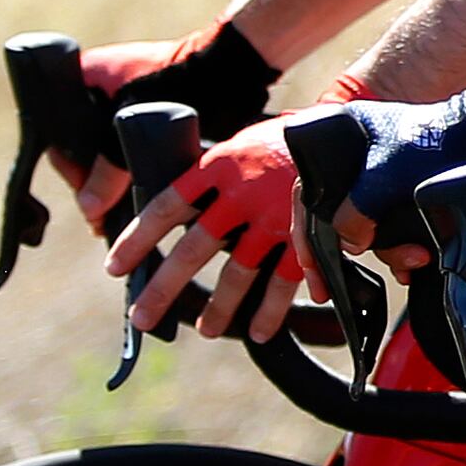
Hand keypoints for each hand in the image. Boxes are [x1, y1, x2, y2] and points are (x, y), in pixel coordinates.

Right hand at [66, 21, 279, 220]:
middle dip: (94, 177)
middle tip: (103, 209)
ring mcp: (127, 101)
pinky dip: (134, 168)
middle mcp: (101, 88)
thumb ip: (109, 168)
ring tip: (119, 210)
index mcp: (86, 76)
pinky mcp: (152, 115)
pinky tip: (138, 196)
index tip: (85, 191)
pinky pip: (132, 147)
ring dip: (114, 178)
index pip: (59, 130)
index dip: (69, 165)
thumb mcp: (134, 127)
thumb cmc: (182, 81)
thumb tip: (90, 209)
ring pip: (109, 150)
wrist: (231, 68)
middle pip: (84, 144)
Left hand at [102, 120, 312, 341]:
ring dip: (219, 308)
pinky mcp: (308, 235)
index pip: (167, 205)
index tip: (116, 266)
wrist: (349, 135)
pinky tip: (258, 330)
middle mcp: (243, 192)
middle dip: (164, 287)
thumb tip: (175, 209)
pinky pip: (283, 280)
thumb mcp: (242, 145)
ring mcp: (275, 216)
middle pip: (194, 247)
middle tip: (142, 315)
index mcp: (220, 165)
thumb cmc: (287, 142)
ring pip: (238, 272)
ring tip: (205, 330)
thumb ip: (211, 175)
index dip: (139, 239)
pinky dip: (271, 310)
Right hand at [319, 87, 465, 268]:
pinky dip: (403, 248)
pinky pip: (394, 227)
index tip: (311, 270)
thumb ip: (353, 215)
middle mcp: (356, 155)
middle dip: (355, 252)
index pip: (308, 193)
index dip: (305, 236)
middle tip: (341, 287)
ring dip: (389, 252)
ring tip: (414, 261)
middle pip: (339, 217)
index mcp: (340, 136)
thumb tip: (347, 245)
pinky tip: (416, 262)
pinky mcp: (405, 190)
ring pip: (370, 227)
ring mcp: (382, 174)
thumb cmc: (438, 142)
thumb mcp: (382, 179)